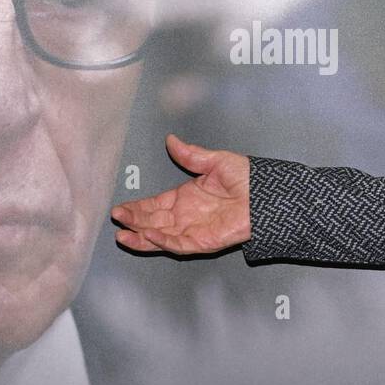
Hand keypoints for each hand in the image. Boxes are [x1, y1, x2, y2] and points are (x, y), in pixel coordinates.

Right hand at [111, 133, 250, 254]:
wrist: (268, 196)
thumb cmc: (248, 179)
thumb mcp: (215, 161)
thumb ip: (191, 155)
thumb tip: (171, 140)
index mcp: (186, 198)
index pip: (154, 205)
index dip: (137, 207)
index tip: (120, 208)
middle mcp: (186, 216)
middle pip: (152, 222)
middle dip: (133, 221)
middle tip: (116, 218)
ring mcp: (193, 230)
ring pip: (160, 237)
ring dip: (141, 237)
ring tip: (122, 234)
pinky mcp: (203, 242)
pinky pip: (178, 244)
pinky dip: (162, 241)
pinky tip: (148, 235)